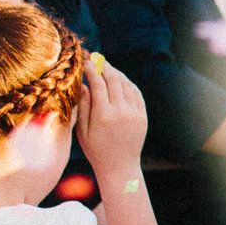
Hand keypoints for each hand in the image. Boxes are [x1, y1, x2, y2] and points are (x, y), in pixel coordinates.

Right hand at [73, 59, 149, 174]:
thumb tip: (84, 84)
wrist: (120, 167)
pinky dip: (128, 83)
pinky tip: (120, 79)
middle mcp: (121, 112)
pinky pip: (136, 94)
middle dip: (104, 66)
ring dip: (116, 73)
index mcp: (103, 115)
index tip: (86, 61)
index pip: (98, 84)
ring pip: (126, 84)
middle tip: (96, 58)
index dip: (92, 70)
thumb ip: (83, 107)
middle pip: (113, 80)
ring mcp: (134, 113)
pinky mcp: (143, 116)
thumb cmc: (95, 150)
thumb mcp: (82, 131)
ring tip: (106, 67)